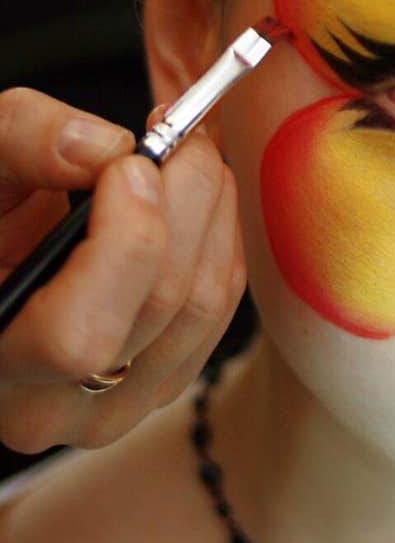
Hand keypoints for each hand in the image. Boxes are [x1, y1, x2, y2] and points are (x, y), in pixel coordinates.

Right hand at [0, 90, 245, 453]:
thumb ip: (25, 143)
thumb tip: (103, 147)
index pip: (79, 334)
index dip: (126, 240)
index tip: (132, 161)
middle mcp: (50, 408)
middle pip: (162, 307)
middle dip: (186, 200)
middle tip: (178, 134)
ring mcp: (114, 405)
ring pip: (204, 306)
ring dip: (213, 212)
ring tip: (188, 152)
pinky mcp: (160, 383)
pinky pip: (219, 309)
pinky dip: (220, 239)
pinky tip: (194, 197)